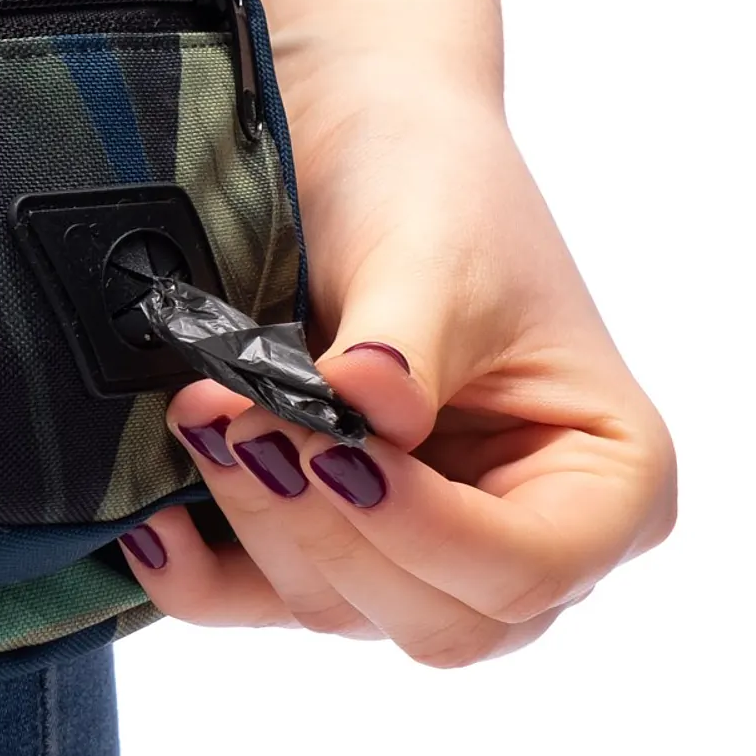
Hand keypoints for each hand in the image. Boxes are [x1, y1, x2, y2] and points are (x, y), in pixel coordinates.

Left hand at [117, 80, 675, 665]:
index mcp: (606, 485)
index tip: (340, 452)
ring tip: (200, 413)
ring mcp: (413, 549)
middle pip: (427, 617)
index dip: (425, 531)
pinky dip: (195, 572)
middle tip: (246, 421)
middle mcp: (519, 537)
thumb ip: (405, 351)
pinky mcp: (318, 535)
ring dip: (251, 520)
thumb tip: (367, 410)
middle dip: (321, 524)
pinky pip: (252, 599)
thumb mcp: (435, 258)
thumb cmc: (433, 188)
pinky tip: (148, 524)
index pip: (526, 570)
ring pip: (332, 607)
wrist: (355, 138)